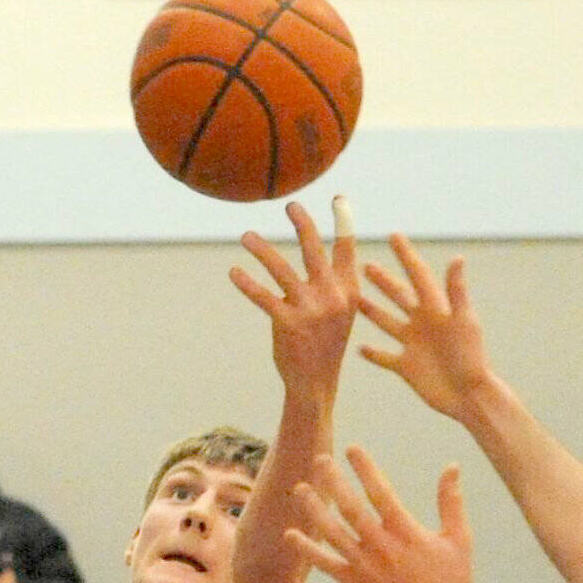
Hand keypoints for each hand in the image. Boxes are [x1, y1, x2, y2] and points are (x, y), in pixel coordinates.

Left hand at [230, 197, 357, 398]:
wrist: (316, 383)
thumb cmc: (324, 343)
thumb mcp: (339, 311)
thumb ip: (332, 282)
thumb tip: (314, 247)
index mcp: (348, 291)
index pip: (347, 249)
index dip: (344, 221)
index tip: (338, 199)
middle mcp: (332, 296)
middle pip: (314, 250)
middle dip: (301, 223)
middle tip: (289, 205)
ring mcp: (311, 310)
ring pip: (281, 269)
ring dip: (261, 249)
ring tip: (246, 236)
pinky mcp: (288, 323)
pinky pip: (263, 296)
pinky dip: (246, 282)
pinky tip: (234, 272)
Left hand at [286, 446, 476, 582]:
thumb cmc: (453, 580)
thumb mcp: (459, 538)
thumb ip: (451, 501)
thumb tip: (452, 466)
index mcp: (407, 533)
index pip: (381, 493)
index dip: (365, 469)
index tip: (352, 449)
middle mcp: (383, 548)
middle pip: (351, 509)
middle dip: (334, 483)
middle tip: (319, 459)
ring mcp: (367, 568)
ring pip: (334, 535)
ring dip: (315, 511)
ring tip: (300, 489)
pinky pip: (328, 566)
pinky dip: (308, 551)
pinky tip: (291, 535)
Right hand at [359, 235, 491, 421]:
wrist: (469, 395)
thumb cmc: (471, 357)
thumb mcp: (463, 321)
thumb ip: (457, 291)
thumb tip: (457, 258)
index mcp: (436, 309)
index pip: (418, 276)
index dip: (406, 256)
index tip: (394, 235)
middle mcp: (423, 323)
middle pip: (399, 296)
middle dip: (383, 281)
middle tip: (365, 266)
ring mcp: (413, 345)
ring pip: (388, 322)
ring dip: (372, 311)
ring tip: (356, 299)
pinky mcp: (406, 367)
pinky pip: (385, 357)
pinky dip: (373, 353)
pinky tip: (359, 348)